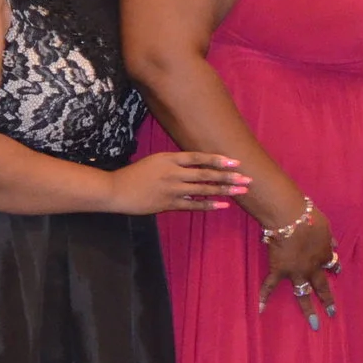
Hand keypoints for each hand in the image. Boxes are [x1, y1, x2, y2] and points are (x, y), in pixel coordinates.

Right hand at [109, 151, 247, 214]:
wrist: (116, 190)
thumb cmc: (135, 174)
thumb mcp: (156, 161)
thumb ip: (176, 163)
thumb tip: (197, 166)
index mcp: (170, 158)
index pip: (199, 158)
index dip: (218, 159)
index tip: (235, 161)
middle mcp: (174, 172)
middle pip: (206, 174)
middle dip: (228, 176)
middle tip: (247, 178)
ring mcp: (172, 189)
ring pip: (203, 189)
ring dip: (224, 190)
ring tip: (241, 191)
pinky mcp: (168, 204)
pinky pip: (193, 205)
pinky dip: (209, 205)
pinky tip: (223, 205)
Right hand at [258, 201, 338, 329]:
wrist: (290, 218)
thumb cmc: (309, 218)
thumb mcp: (325, 227)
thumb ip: (329, 239)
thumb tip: (335, 245)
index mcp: (323, 255)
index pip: (331, 263)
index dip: (335, 267)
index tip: (338, 270)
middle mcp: (312, 268)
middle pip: (321, 286)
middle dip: (328, 301)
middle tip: (332, 314)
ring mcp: (295, 272)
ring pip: (303, 294)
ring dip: (308, 309)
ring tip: (314, 324)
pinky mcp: (278, 271)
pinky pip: (270, 286)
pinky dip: (264, 297)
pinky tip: (260, 310)